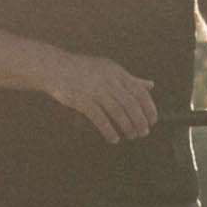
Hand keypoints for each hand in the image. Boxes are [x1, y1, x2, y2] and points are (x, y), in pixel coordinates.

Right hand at [37, 50, 159, 141]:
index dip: (149, 108)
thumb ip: (130, 79)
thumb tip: (151, 86)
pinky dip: (109, 130)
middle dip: (140, 120)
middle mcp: (108, 80)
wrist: (54, 67)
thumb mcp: (110, 70)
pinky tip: (114, 139)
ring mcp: (94, 90)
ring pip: (117, 111)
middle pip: (130, 104)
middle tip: (144, 133)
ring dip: (127, 126)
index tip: (153, 121)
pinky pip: (99, 118)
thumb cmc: (85, 70)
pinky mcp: (81, 100)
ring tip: (131, 136)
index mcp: (117, 73)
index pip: (139, 92)